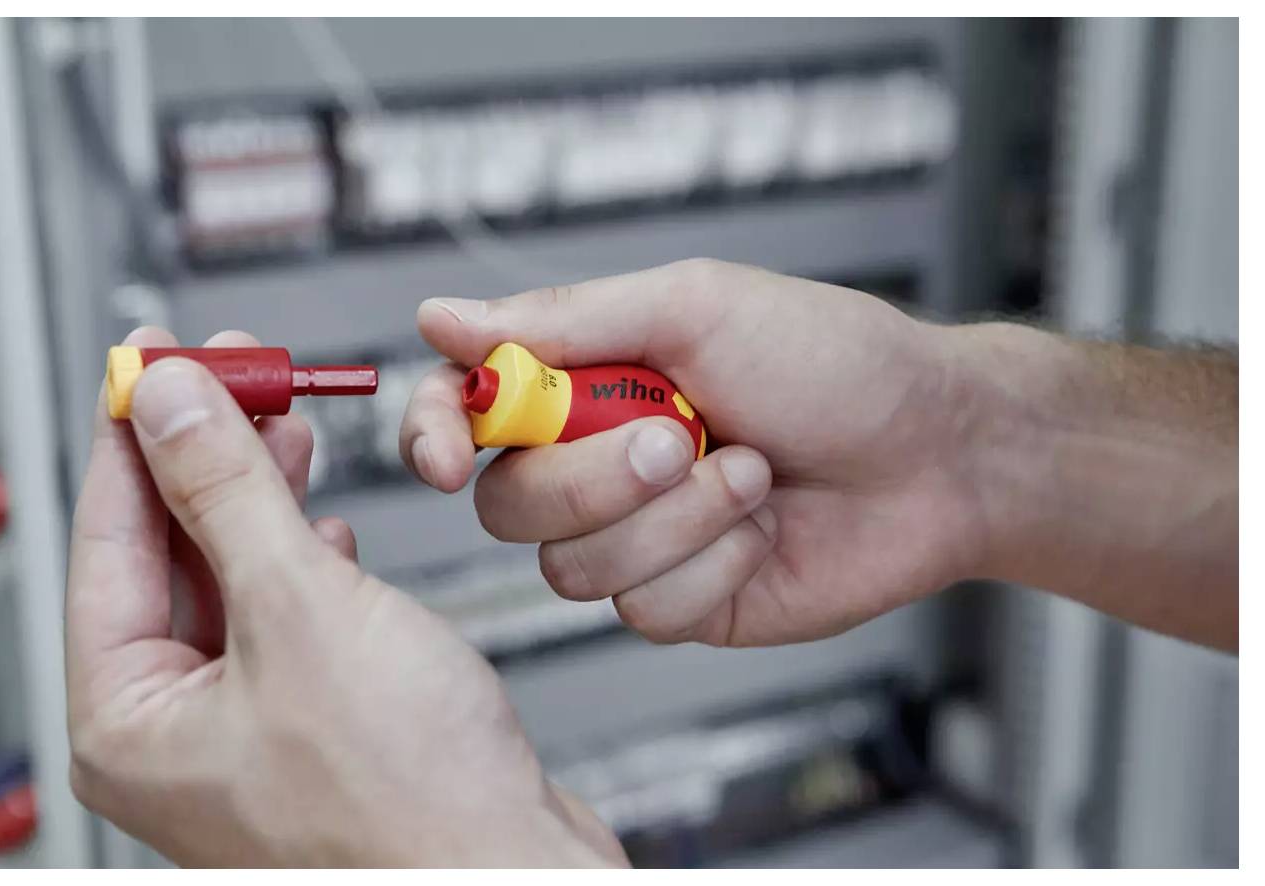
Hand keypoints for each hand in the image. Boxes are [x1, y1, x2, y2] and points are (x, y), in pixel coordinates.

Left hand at [65, 327, 624, 866]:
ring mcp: (248, 730)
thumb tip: (170, 405)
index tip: (160, 356)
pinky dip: (300, 558)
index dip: (139, 432)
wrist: (509, 876)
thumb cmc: (406, 802)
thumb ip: (227, 495)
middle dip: (205, 453)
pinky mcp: (316, 724)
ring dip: (256, 495)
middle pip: (167, 552)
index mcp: (129, 722)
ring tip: (282, 421)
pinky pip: (283, 617)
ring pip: (231, 578)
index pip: (107, 538)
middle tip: (234, 368)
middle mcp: (177, 732)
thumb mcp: (299, 610)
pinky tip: (323, 527)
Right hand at [400, 259, 981, 645]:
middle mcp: (599, 466)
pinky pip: (644, 611)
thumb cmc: (831, 360)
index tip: (442, 456)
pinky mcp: (683, 603)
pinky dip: (711, 565)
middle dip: (592, 479)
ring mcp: (639, 541)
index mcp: (589, 384)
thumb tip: (439, 319)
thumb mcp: (697, 306)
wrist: (937, 453)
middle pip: (508, 505)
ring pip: (573, 567)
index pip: (466, 412)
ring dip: (672, 519)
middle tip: (679, 435)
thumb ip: (565, 320)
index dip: (432, 433)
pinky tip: (764, 529)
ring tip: (753, 472)